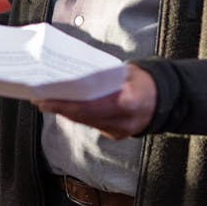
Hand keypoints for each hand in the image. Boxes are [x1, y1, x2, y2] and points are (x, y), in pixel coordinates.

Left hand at [34, 64, 156, 139]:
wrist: (165, 99)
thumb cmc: (145, 81)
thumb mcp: (128, 72)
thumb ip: (105, 76)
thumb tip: (77, 74)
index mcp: (128, 102)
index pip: (90, 107)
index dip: (67, 105)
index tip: (48, 100)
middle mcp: (123, 121)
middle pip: (84, 117)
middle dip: (61, 109)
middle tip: (41, 100)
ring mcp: (120, 131)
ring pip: (86, 122)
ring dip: (67, 113)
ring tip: (48, 103)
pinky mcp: (117, 134)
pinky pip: (93, 124)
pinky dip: (79, 116)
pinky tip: (66, 108)